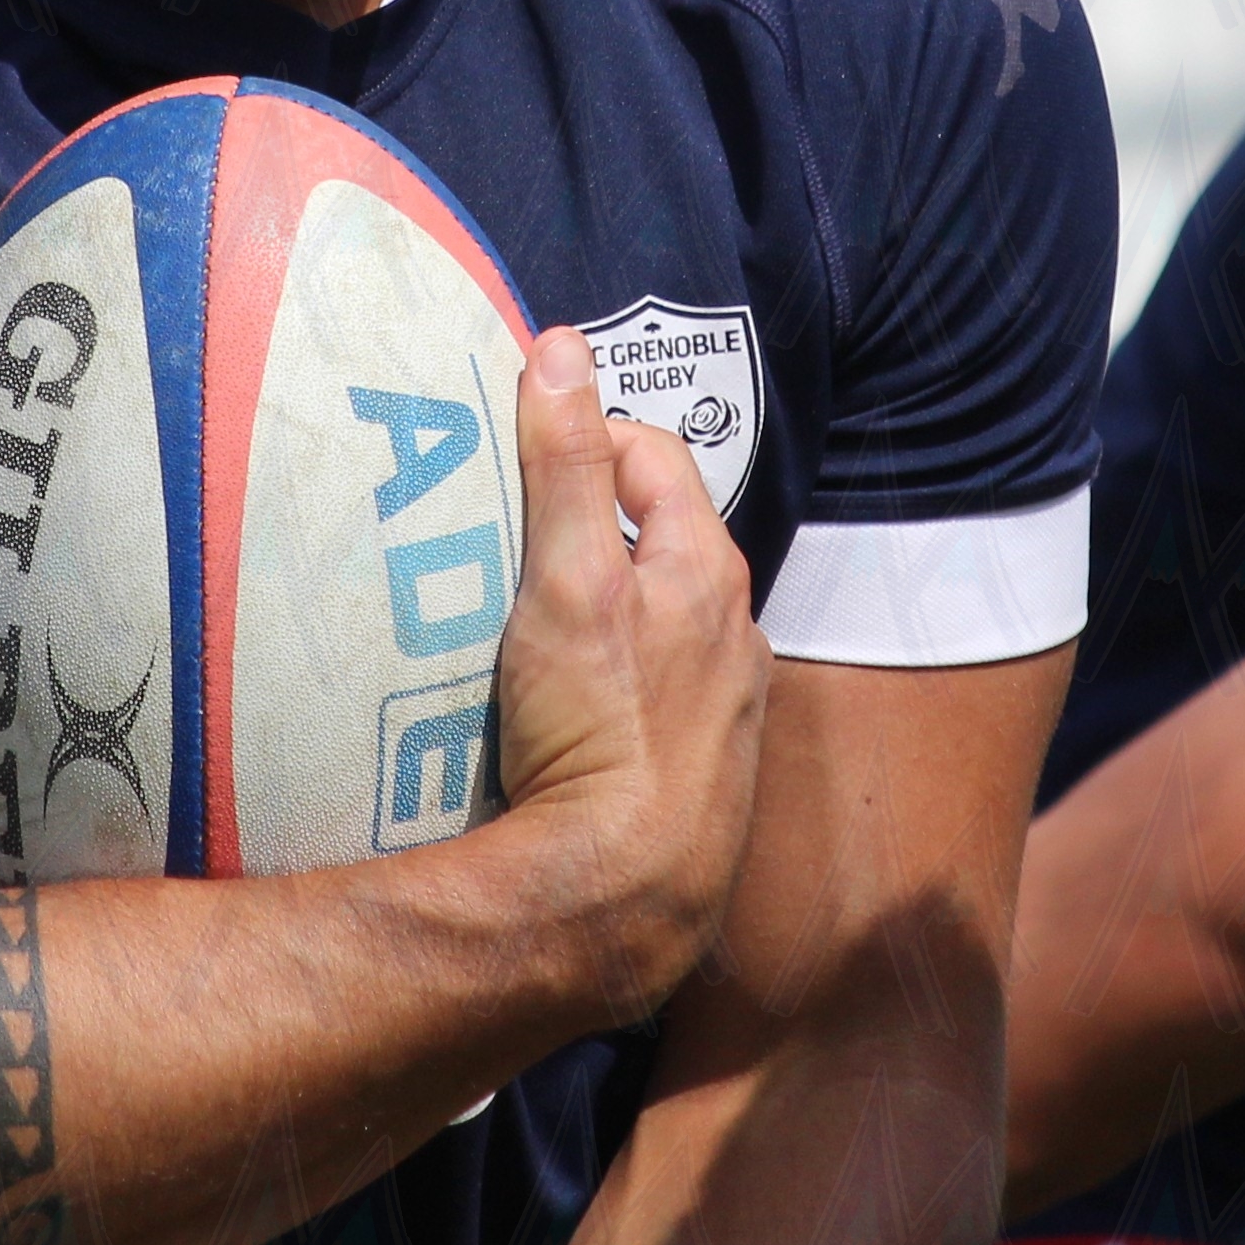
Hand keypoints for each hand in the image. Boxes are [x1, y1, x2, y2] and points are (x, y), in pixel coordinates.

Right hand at [486, 325, 770, 1021]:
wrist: (628, 899)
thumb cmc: (598, 731)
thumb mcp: (568, 581)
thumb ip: (565, 464)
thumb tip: (559, 345)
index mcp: (711, 568)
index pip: (651, 453)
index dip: (584, 440)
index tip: (518, 465)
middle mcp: (736, 631)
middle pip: (659, 540)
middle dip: (592, 529)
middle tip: (508, 548)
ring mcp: (725, 709)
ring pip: (661, 625)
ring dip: (607, 613)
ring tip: (526, 636)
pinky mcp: (705, 775)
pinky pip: (657, 701)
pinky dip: (618, 689)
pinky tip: (567, 721)